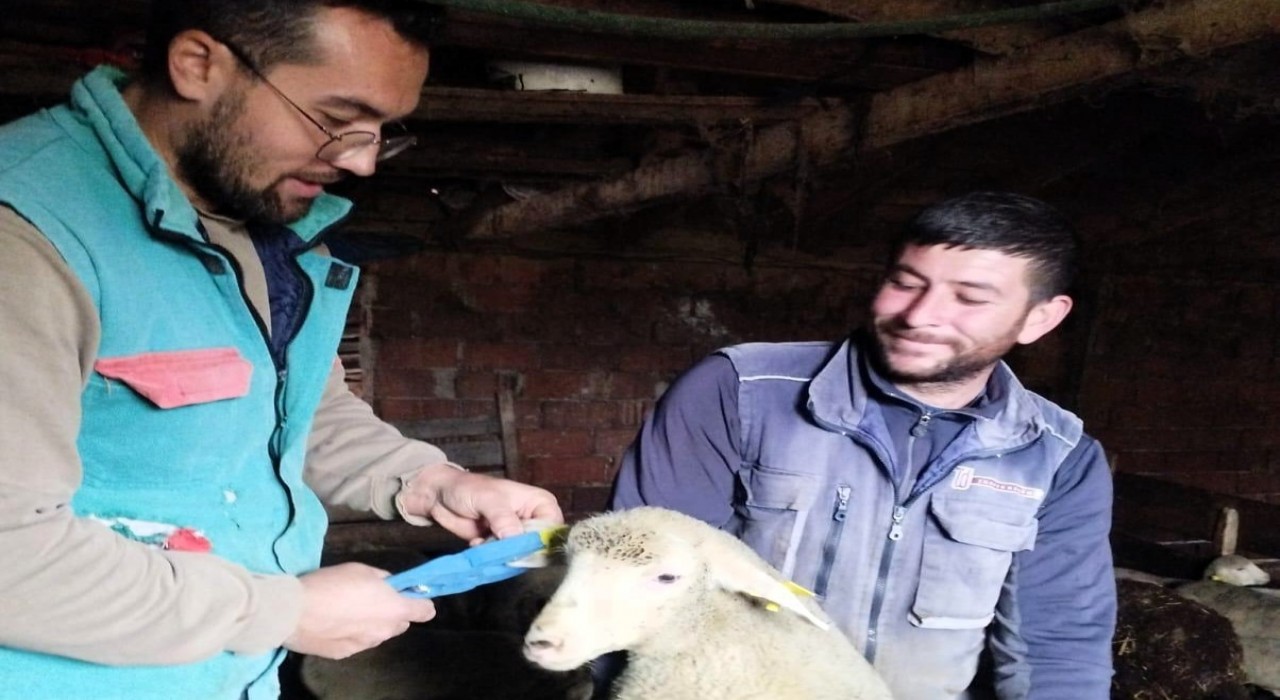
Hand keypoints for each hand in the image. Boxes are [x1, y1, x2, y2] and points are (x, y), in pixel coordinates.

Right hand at [284, 562, 435, 659]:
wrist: (294, 612)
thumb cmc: (331, 584)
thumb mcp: (362, 570)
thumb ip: (383, 580)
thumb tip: (390, 585)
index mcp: (395, 609)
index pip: (427, 611)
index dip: (420, 601)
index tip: (409, 594)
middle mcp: (385, 631)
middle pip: (401, 623)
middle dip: (393, 612)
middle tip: (372, 599)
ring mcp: (365, 645)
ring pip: (379, 634)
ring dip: (373, 624)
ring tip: (349, 611)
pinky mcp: (345, 654)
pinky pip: (358, 642)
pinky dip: (352, 634)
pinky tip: (334, 624)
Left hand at [399, 466, 562, 543]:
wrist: (440, 496)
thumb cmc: (468, 488)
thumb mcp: (488, 499)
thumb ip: (503, 518)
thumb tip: (516, 538)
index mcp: (540, 503)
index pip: (551, 529)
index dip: (539, 541)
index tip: (519, 547)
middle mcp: (533, 520)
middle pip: (538, 546)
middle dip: (517, 551)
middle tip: (496, 545)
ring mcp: (517, 535)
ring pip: (520, 556)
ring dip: (501, 555)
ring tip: (483, 542)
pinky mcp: (501, 546)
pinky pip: (504, 560)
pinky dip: (490, 557)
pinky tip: (476, 544)